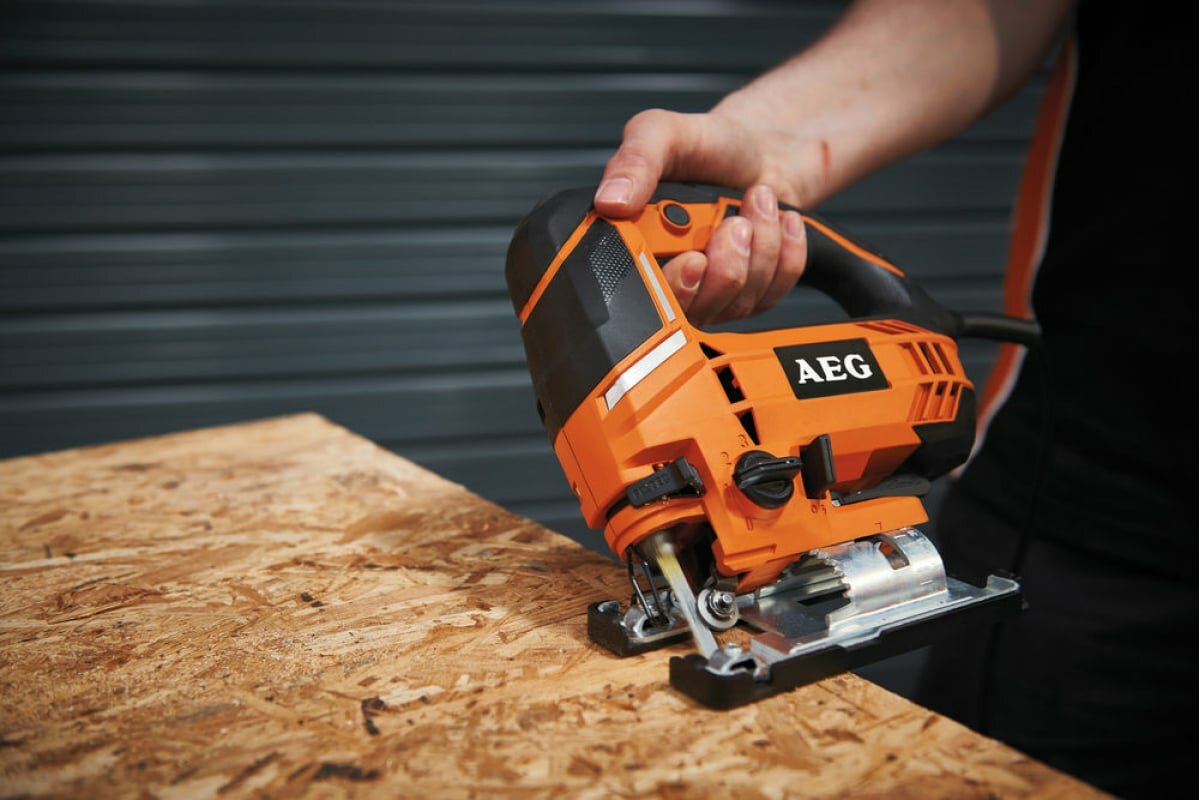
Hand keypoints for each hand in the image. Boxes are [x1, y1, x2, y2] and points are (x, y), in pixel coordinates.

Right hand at [592, 108, 809, 324]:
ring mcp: (712, 291)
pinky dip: (786, 250)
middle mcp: (672, 275)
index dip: (671, 286)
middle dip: (725, 263)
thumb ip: (635, 162)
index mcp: (640, 244)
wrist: (762, 150)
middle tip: (733, 222)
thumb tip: (610, 200)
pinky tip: (777, 221)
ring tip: (756, 202)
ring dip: (760, 244)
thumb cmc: (710, 146)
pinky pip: (774, 291)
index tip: (693, 258)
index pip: (642, 294)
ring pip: (739, 298)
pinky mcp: (752, 295)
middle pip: (694, 309)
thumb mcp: (663, 133)